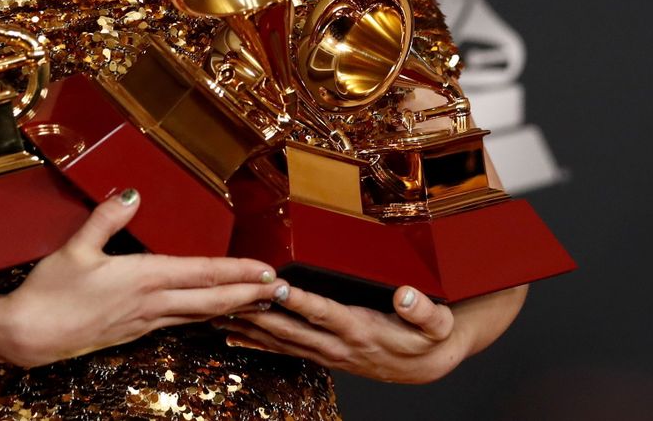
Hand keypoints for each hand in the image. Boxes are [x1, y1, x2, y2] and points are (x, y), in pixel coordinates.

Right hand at [0, 189, 284, 367]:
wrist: (29, 335)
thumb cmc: (50, 292)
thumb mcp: (75, 247)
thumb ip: (106, 218)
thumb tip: (132, 193)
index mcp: (142, 278)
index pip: (202, 274)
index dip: (238, 272)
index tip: (267, 269)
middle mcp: (151, 303)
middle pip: (212, 301)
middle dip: (250, 294)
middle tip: (281, 290)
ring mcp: (145, 322)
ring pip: (200, 315)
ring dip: (233, 307)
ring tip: (258, 301)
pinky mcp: (135, 332)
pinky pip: (181, 322)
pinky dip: (205, 316)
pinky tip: (212, 313)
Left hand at [215, 283, 467, 383]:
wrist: (425, 365)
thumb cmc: (428, 338)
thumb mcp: (436, 323)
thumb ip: (423, 309)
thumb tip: (408, 295)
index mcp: (361, 329)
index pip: (324, 312)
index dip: (299, 300)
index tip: (275, 286)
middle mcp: (337, 344)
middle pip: (291, 329)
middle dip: (258, 314)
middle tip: (229, 299)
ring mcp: (326, 353)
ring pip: (280, 341)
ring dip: (248, 329)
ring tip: (216, 316)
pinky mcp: (321, 355)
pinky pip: (283, 350)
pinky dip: (256, 344)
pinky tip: (232, 338)